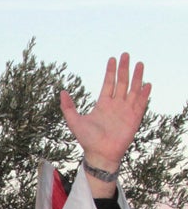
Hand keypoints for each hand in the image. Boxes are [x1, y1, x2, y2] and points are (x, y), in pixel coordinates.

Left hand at [60, 53, 150, 194]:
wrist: (100, 154)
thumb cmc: (87, 140)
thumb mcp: (74, 121)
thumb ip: (67, 107)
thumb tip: (62, 91)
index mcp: (103, 104)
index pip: (108, 83)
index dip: (110, 71)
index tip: (112, 59)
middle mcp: (116, 105)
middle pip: (121, 83)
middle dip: (124, 69)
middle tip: (126, 55)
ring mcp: (126, 111)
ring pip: (133, 90)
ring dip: (137, 77)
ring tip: (139, 64)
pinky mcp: (134, 118)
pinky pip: (141, 104)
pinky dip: (143, 94)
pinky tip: (146, 84)